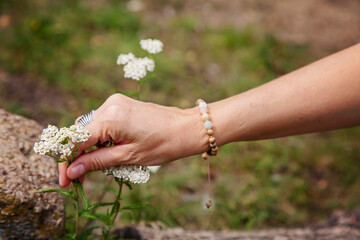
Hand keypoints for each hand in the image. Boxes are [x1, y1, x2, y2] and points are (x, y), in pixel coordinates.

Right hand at [58, 94, 207, 186]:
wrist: (186, 128)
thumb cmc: (163, 144)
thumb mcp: (128, 157)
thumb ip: (97, 162)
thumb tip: (72, 172)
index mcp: (110, 117)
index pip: (76, 140)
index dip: (67, 162)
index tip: (65, 182)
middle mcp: (109, 105)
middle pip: (79, 132)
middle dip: (75, 155)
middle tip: (76, 179)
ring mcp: (115, 102)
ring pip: (89, 127)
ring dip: (86, 147)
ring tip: (90, 168)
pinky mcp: (121, 104)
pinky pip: (101, 121)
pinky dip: (98, 138)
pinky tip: (102, 152)